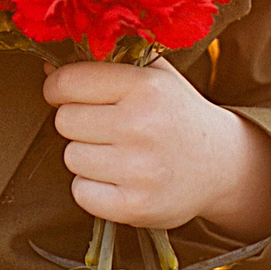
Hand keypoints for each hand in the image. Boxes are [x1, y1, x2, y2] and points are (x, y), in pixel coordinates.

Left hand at [44, 59, 270, 236]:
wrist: (221, 165)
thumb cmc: (177, 114)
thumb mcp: (155, 75)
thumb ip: (106, 63)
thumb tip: (48, 67)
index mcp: (147, 86)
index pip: (69, 82)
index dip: (58, 87)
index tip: (64, 93)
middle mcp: (143, 125)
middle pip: (65, 121)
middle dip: (76, 122)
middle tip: (102, 126)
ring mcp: (140, 169)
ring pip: (71, 157)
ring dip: (85, 156)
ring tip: (116, 153)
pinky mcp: (135, 206)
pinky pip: (80, 192)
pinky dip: (91, 188)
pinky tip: (117, 179)